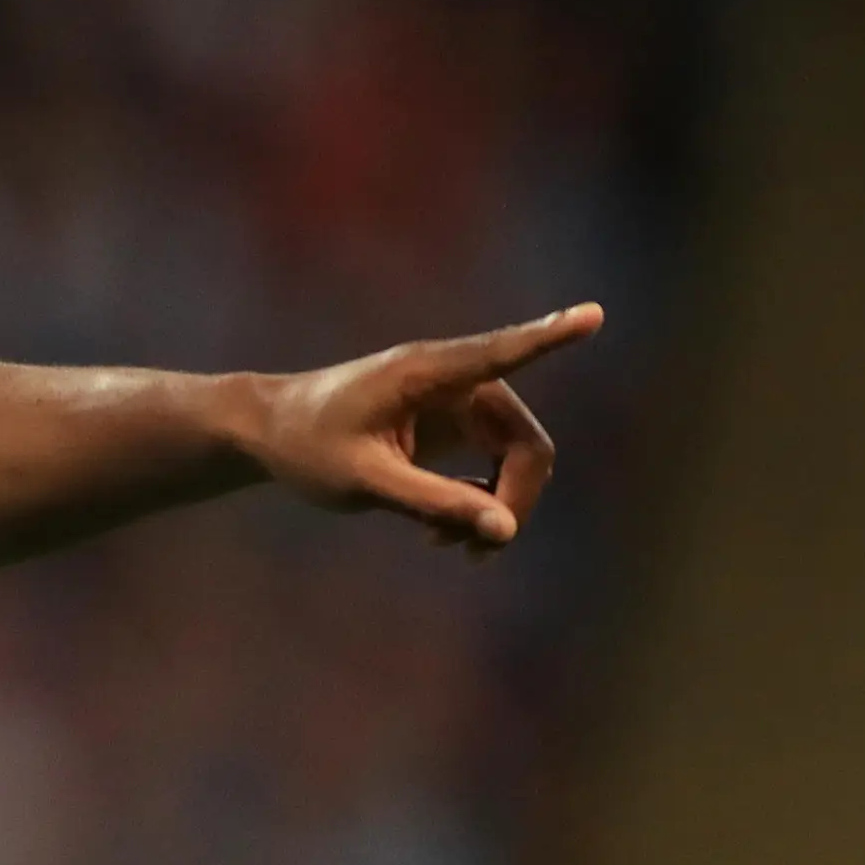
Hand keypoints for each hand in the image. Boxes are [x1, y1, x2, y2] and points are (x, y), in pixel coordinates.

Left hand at [247, 303, 600, 552]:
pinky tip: (440, 536)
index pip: (502, 353)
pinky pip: (494, 469)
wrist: (270, 433)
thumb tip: (506, 530)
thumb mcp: (366, 482)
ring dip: (496, 508)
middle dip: (513, 499)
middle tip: (477, 550)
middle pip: (526, 444)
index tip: (594, 314)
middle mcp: (455, 380)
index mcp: (427, 373)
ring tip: (448, 547)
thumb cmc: (307, 447)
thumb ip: (434, 503)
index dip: (551, 337)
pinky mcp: (454, 426)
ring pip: (516, 461)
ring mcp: (459, 402)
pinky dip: (478, 505)